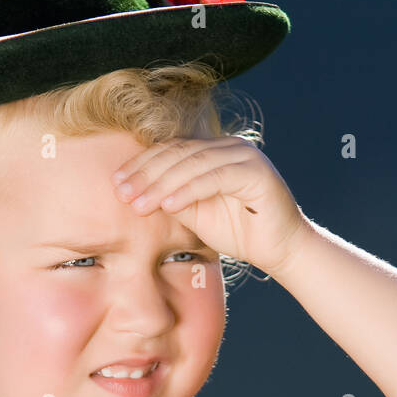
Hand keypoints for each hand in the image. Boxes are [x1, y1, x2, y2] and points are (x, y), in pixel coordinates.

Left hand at [111, 137, 309, 277]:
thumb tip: (139, 191)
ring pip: (193, 163)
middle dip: (146, 174)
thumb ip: (173, 197)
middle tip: (122, 193)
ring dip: (162, 184)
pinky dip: (189, 191)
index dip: (142, 165)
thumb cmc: (239, 233)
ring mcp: (244, 155)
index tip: (117, 184)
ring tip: (139, 204)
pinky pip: (214, 178)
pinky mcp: (255, 171)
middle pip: (178, 153)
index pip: (171, 150)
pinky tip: (168, 205)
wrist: (279, 251)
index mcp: (213, 150)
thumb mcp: (196, 214)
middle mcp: (229, 146)